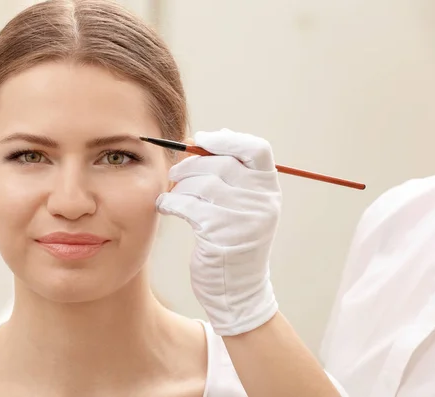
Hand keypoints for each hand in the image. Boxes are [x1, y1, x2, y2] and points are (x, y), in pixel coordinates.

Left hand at [156, 128, 281, 335]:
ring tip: (173, 195)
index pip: (257, 149)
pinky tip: (165, 207)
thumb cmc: (231, 242)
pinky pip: (188, 205)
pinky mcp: (221, 234)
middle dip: (191, 165)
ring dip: (180, 186)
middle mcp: (262, 201)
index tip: (201, 140)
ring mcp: (243, 218)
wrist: (237, 291)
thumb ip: (228, 175)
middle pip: (221, 163)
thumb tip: (199, 139)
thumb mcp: (240, 207)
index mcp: (268, 190)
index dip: (228, 139)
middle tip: (176, 174)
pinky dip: (171, 202)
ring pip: (203, 182)